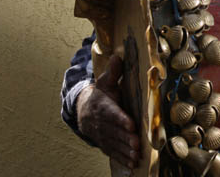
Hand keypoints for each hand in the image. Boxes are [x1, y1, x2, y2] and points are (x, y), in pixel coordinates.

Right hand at [77, 54, 140, 168]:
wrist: (82, 109)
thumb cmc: (100, 94)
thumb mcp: (105, 81)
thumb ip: (113, 71)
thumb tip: (118, 56)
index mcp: (102, 105)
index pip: (111, 113)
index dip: (121, 119)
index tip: (131, 124)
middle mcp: (100, 122)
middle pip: (113, 131)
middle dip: (125, 138)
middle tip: (137, 144)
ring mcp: (101, 134)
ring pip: (113, 143)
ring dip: (125, 151)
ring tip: (136, 156)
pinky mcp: (104, 143)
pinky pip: (112, 152)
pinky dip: (121, 158)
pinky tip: (132, 164)